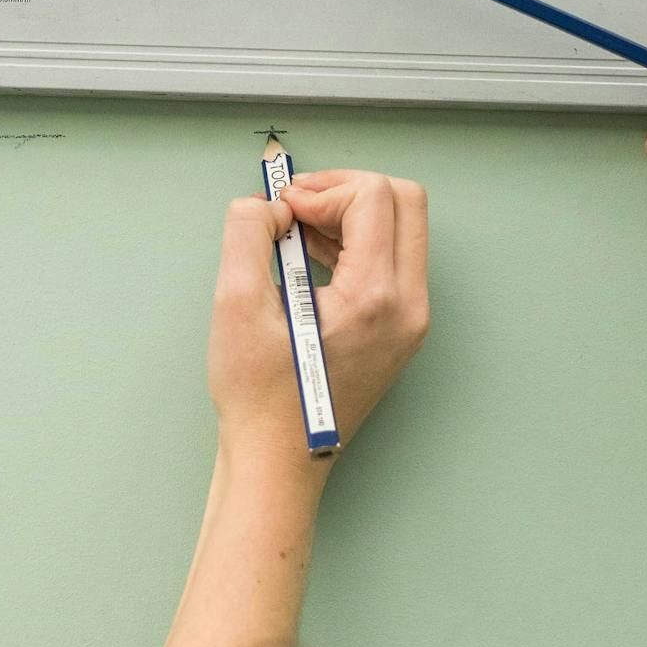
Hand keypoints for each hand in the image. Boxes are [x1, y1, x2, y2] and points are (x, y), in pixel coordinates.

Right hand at [209, 169, 429, 470]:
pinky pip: (391, 261)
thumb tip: (267, 204)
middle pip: (404, 202)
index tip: (283, 209)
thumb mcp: (236, 305)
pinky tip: (308, 257)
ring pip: (401, 229)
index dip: (323, 189)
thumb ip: (246, 235)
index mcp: (375, 298)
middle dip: (346, 190)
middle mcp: (408, 307)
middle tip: (297, 205)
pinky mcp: (399, 329)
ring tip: (294, 232)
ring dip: (349, 215)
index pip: (373, 198)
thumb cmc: (260, 397)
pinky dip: (354, 243)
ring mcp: (410, 320)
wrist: (279, 458)